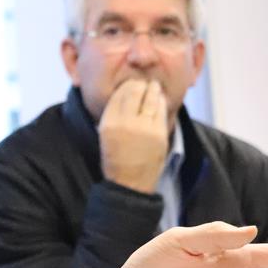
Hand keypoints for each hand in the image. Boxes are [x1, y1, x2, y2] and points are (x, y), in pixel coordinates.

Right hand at [98, 79, 168, 193]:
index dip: (126, 86)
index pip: (118, 95)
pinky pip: (161, 111)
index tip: (130, 84)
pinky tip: (159, 99)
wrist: (130, 184)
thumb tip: (124, 96)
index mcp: (108, 124)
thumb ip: (114, 116)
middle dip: (139, 85)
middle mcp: (126, 124)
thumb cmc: (116, 161)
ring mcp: (144, 128)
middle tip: (142, 83)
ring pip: (150, 99)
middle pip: (134, 93)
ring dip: (153, 90)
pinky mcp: (159, 134)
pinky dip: (160, 103)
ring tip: (153, 86)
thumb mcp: (106, 136)